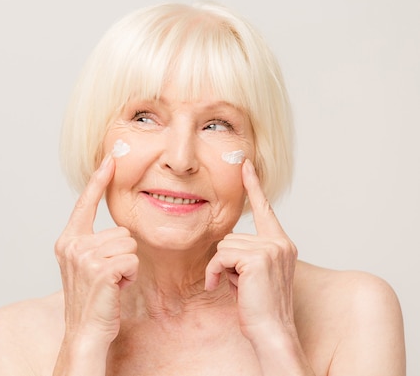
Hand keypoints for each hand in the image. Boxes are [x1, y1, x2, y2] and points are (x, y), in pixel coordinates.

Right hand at [54, 153, 138, 345]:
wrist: (85, 331)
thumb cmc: (91, 300)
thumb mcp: (85, 266)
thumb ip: (93, 242)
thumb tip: (116, 230)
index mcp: (68, 240)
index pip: (85, 203)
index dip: (98, 181)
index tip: (110, 160)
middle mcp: (73, 245)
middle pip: (121, 230)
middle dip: (123, 254)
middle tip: (109, 276)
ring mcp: (85, 257)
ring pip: (129, 245)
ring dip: (128, 266)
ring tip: (112, 283)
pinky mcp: (100, 270)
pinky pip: (132, 260)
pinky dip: (130, 276)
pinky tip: (116, 288)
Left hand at [204, 159, 297, 339]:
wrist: (271, 331)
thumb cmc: (259, 308)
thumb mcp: (252, 274)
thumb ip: (245, 253)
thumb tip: (226, 244)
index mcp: (281, 244)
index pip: (264, 209)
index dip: (253, 186)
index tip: (246, 164)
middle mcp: (280, 243)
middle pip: (231, 235)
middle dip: (225, 260)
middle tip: (238, 283)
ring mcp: (271, 249)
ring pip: (224, 246)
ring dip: (219, 268)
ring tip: (235, 287)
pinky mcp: (259, 258)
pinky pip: (220, 256)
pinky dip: (214, 273)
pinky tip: (220, 286)